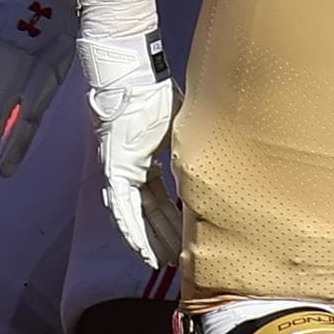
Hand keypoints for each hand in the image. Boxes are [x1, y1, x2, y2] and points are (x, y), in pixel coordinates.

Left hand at [77, 0, 180, 268]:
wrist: (130, 71)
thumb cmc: (153, 90)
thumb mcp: (178, 123)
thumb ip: (189, 143)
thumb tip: (217, 151)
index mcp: (143, 158)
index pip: (158, 198)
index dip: (169, 221)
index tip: (183, 241)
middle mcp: (128, 168)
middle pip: (148, 212)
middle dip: (162, 238)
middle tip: (177, 263)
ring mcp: (119, 168)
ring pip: (135, 214)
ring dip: (149, 239)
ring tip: (163, 262)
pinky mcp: (115, 165)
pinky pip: (124, 204)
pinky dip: (132, 226)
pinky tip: (139, 247)